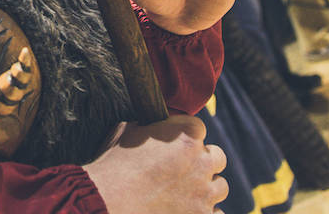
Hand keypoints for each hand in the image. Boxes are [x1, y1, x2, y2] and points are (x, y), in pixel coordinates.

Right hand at [84, 116, 227, 212]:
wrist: (108, 202)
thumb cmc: (114, 166)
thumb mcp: (127, 131)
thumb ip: (150, 126)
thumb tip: (153, 124)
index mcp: (186, 135)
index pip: (198, 127)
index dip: (184, 135)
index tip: (174, 144)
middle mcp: (201, 162)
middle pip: (217, 157)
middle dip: (203, 161)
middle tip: (184, 169)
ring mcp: (204, 193)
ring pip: (220, 187)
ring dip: (207, 188)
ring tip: (187, 192)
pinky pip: (217, 213)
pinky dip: (206, 212)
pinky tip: (188, 210)